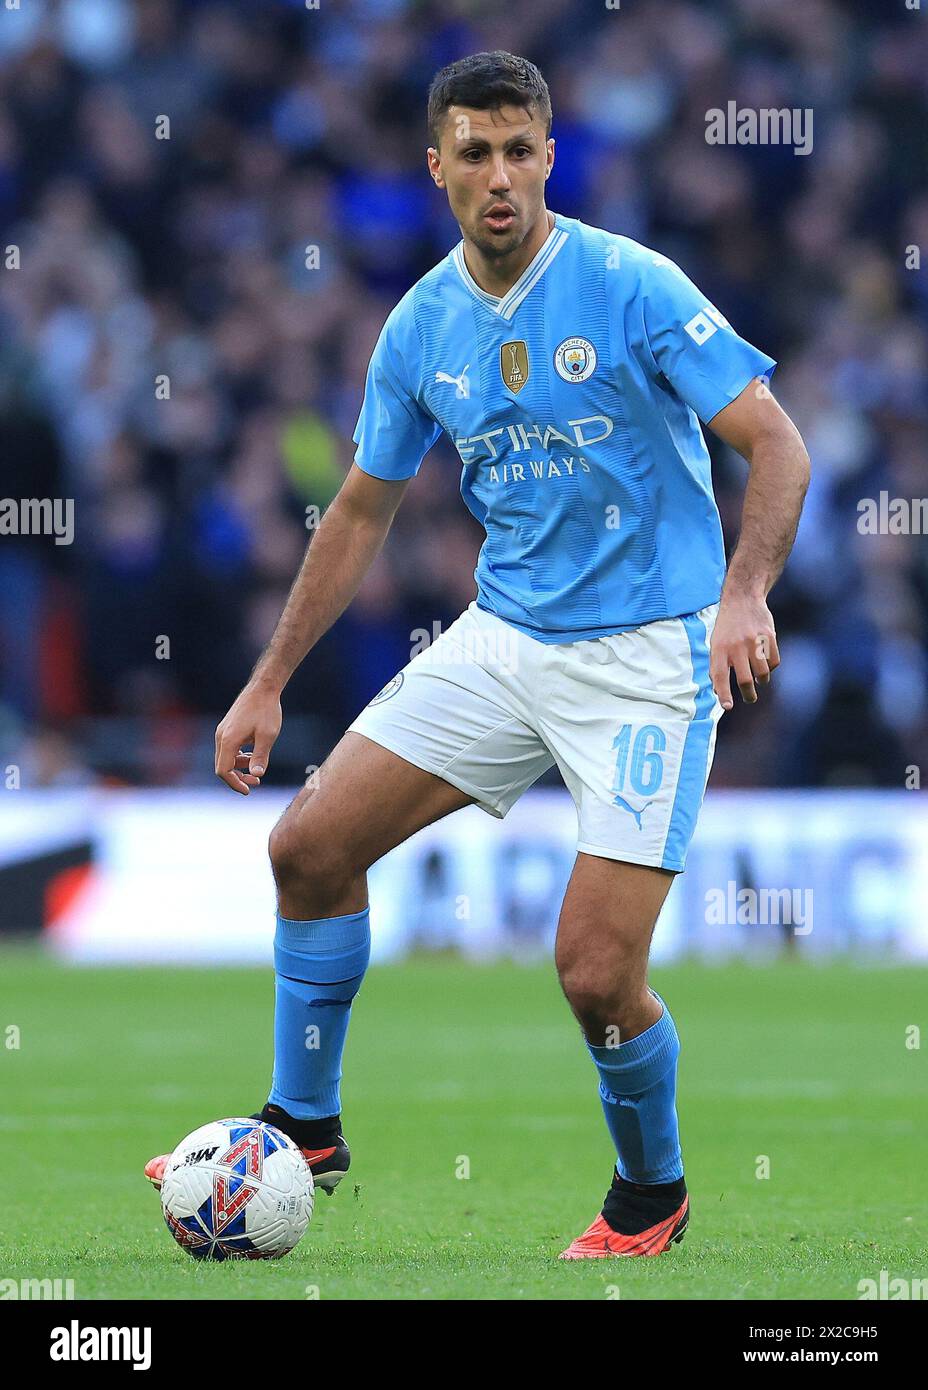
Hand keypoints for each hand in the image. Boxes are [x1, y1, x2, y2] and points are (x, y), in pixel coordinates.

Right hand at [214, 681, 282, 793]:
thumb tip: (257, 774)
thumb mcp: (268, 736)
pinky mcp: (227, 727)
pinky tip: (251, 756)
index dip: (235, 783)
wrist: (263, 688)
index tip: (249, 790)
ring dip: (238, 767)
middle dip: (237, 777)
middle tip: (256, 782)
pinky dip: (237, 757)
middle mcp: (221, 736)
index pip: (224, 771)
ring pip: (224, 757)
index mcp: (228, 740)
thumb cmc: (267, 710)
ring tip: (256, 769)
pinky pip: (227, 748)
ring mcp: (222, 731)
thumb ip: (261, 756)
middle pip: (222, 766)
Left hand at [709, 590, 779, 710]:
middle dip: (748, 694)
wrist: (743, 599)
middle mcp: (736, 646)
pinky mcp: (769, 637)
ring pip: (762, 673)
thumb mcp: (715, 642)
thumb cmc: (727, 627)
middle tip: (749, 699)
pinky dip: (771, 667)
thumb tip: (718, 691)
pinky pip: (774, 662)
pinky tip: (765, 663)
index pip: (720, 676)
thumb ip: (716, 665)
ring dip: (761, 681)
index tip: (728, 707)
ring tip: (758, 680)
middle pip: (744, 679)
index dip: (723, 693)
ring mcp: (754, 641)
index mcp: (719, 648)